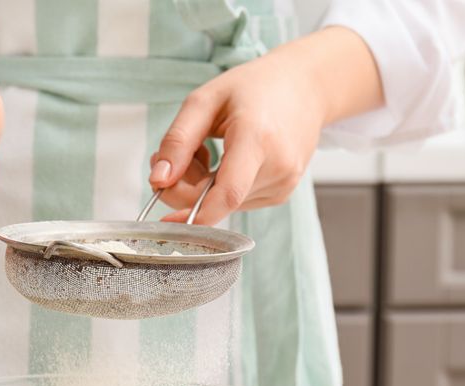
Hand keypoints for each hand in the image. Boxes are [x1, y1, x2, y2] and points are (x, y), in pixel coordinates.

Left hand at [148, 27, 382, 224]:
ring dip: (203, 186)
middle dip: (186, 185)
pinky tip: (229, 159)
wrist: (305, 86)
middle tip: (180, 153)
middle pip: (217, 201)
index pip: (228, 194)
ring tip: (211, 148)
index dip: (194, 214)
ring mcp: (284, 183)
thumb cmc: (255, 87)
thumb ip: (178, 141)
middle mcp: (278, 167)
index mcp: (258, 138)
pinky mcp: (282, 193)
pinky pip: (237, 201)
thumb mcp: (205, 101)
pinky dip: (221, 187)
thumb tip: (158, 181)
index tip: (166, 220)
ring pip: (223, 204)